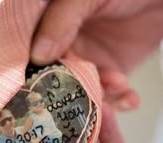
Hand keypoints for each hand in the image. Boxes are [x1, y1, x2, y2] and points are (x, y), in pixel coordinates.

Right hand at [31, 0, 162, 109]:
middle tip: (79, 102)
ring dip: (99, 99)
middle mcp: (66, 48)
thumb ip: (60, 20)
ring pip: (84, 92)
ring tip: (114, 91)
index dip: (32, 75)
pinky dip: (121, 100)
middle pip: (57, 80)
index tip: (36, 94)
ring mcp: (88, 62)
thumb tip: (37, 55)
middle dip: (69, 95)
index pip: (31, 56)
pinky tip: (130, 98)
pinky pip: (110, 95)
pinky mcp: (110, 72)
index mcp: (50, 27)